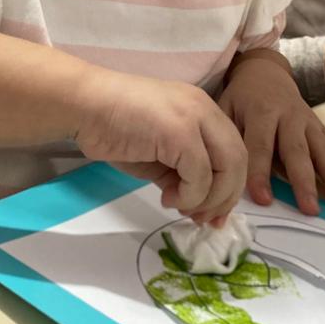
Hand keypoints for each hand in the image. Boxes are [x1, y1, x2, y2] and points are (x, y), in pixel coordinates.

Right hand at [72, 69, 247, 223]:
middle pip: (239, 160)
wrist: (85, 105)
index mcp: (202, 110)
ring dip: (208, 199)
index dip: (230, 187)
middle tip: (202, 218)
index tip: (213, 214)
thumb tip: (195, 204)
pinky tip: (167, 197)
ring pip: (227, 168)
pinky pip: (200, 175)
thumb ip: (181, 171)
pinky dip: (189, 196)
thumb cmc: (115, 126)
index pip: (234, 150)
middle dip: (226, 197)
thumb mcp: (158, 152)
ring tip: (181, 207)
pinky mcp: (179, 131)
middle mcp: (204, 109)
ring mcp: (193, 117)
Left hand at [218, 51, 324, 215]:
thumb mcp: (226, 110)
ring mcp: (308, 121)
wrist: (264, 72)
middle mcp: (288, 115)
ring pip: (323, 149)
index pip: (260, 146)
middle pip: (297, 150)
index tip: (264, 200)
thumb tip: (223, 176)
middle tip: (310, 210)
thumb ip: (229, 138)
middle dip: (304, 181)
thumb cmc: (241, 98)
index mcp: (261, 111)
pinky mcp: (320, 126)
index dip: (261, 173)